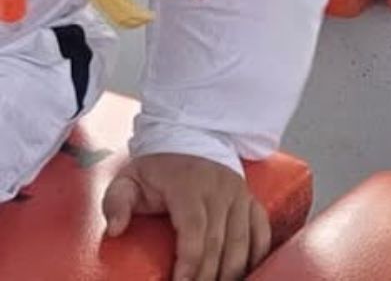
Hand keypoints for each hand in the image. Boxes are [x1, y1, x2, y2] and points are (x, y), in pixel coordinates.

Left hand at [102, 153, 270, 280]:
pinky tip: (247, 273)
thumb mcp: (129, 179)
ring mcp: (239, 193)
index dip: (189, 262)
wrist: (191, 137)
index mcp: (189, 186)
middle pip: (218, 242)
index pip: (194, 230)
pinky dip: (258, 254)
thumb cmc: (157, 168)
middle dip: (207, 276)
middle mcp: (219, 189)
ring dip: (232, 271)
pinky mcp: (250, 198)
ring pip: (242, 240)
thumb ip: (116, 202)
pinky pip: (261, 229)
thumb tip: (115, 230)